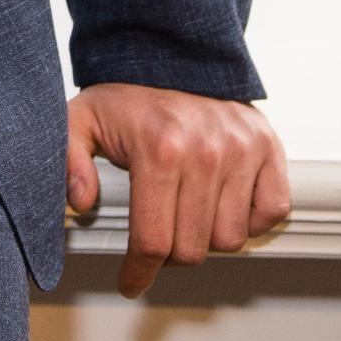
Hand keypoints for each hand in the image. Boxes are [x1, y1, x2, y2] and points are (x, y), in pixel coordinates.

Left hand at [66, 82, 291, 296]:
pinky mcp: (268, 147)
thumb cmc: (130, 98)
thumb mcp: (82, 119)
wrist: (175, 57)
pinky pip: (270, 213)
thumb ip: (69, 158)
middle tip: (158, 239)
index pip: (154, 240)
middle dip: (170, 255)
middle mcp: (206, 151)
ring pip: (231, 239)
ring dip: (208, 238)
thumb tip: (81, 200)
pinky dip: (250, 220)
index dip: (139, 272)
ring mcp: (242, 149)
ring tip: (187, 215)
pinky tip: (224, 205)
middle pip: (193, 248)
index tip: (131, 283)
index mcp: (160, 149)